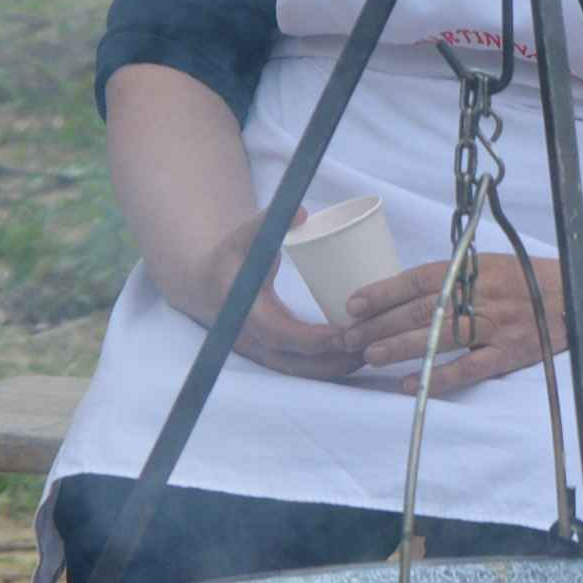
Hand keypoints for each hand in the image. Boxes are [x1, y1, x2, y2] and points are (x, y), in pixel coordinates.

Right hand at [202, 211, 364, 379]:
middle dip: (334, 357)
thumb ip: (269, 222)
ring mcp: (261, 352)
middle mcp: (251, 340)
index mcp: (245, 313)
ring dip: (337, 367)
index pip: (279, 335)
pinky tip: (360, 360)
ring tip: (375, 352)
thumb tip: (301, 212)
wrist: (208, 282)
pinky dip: (329, 368)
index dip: (312, 338)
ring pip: (301, 371)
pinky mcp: (272, 355)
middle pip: (295, 362)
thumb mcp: (247, 236)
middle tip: (373, 343)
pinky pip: (302, 369)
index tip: (346, 332)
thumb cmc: (233, 256)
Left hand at [346, 252, 576, 390]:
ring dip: (400, 348)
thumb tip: (402, 293)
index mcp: (478, 268)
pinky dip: (439, 378)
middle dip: (380, 324)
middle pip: (423, 310)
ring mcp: (499, 325)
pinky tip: (412, 384)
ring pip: (441, 337)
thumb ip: (456, 277)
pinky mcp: (511, 353)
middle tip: (350, 338)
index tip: (353, 304)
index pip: (422, 278)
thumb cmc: (530, 279)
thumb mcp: (492, 266)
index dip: (384, 291)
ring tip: (370, 356)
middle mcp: (486, 294)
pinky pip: (470, 369)